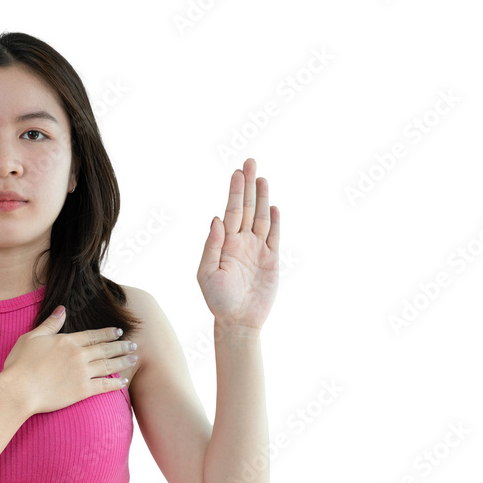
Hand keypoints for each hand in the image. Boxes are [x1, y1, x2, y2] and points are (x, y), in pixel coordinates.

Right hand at [1, 306, 135, 415]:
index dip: (108, 333)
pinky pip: (104, 386)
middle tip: (133, 345)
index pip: (93, 335)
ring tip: (133, 359)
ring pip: (109, 365)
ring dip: (123, 361)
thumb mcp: (32, 337)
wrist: (19, 390)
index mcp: (67, 341)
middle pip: (105, 349)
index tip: (118, 331)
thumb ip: (50, 324)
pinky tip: (124, 382)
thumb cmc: (20, 364)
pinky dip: (116, 383)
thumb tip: (62, 309)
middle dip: (121, 346)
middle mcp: (79, 355)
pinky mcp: (82, 391)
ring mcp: (82, 373)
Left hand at [197, 157, 279, 329]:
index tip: (238, 172)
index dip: (235, 191)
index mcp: (224, 243)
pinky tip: (275, 206)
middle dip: (248, 185)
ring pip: (261, 218)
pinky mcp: (271, 260)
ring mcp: (257, 249)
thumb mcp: (207, 273)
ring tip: (262, 178)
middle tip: (250, 161)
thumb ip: (211, 246)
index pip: (231, 211)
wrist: (238, 320)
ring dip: (262, 198)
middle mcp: (241, 242)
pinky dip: (276, 221)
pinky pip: (274, 237)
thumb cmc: (218, 299)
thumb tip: (216, 219)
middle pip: (247, 208)